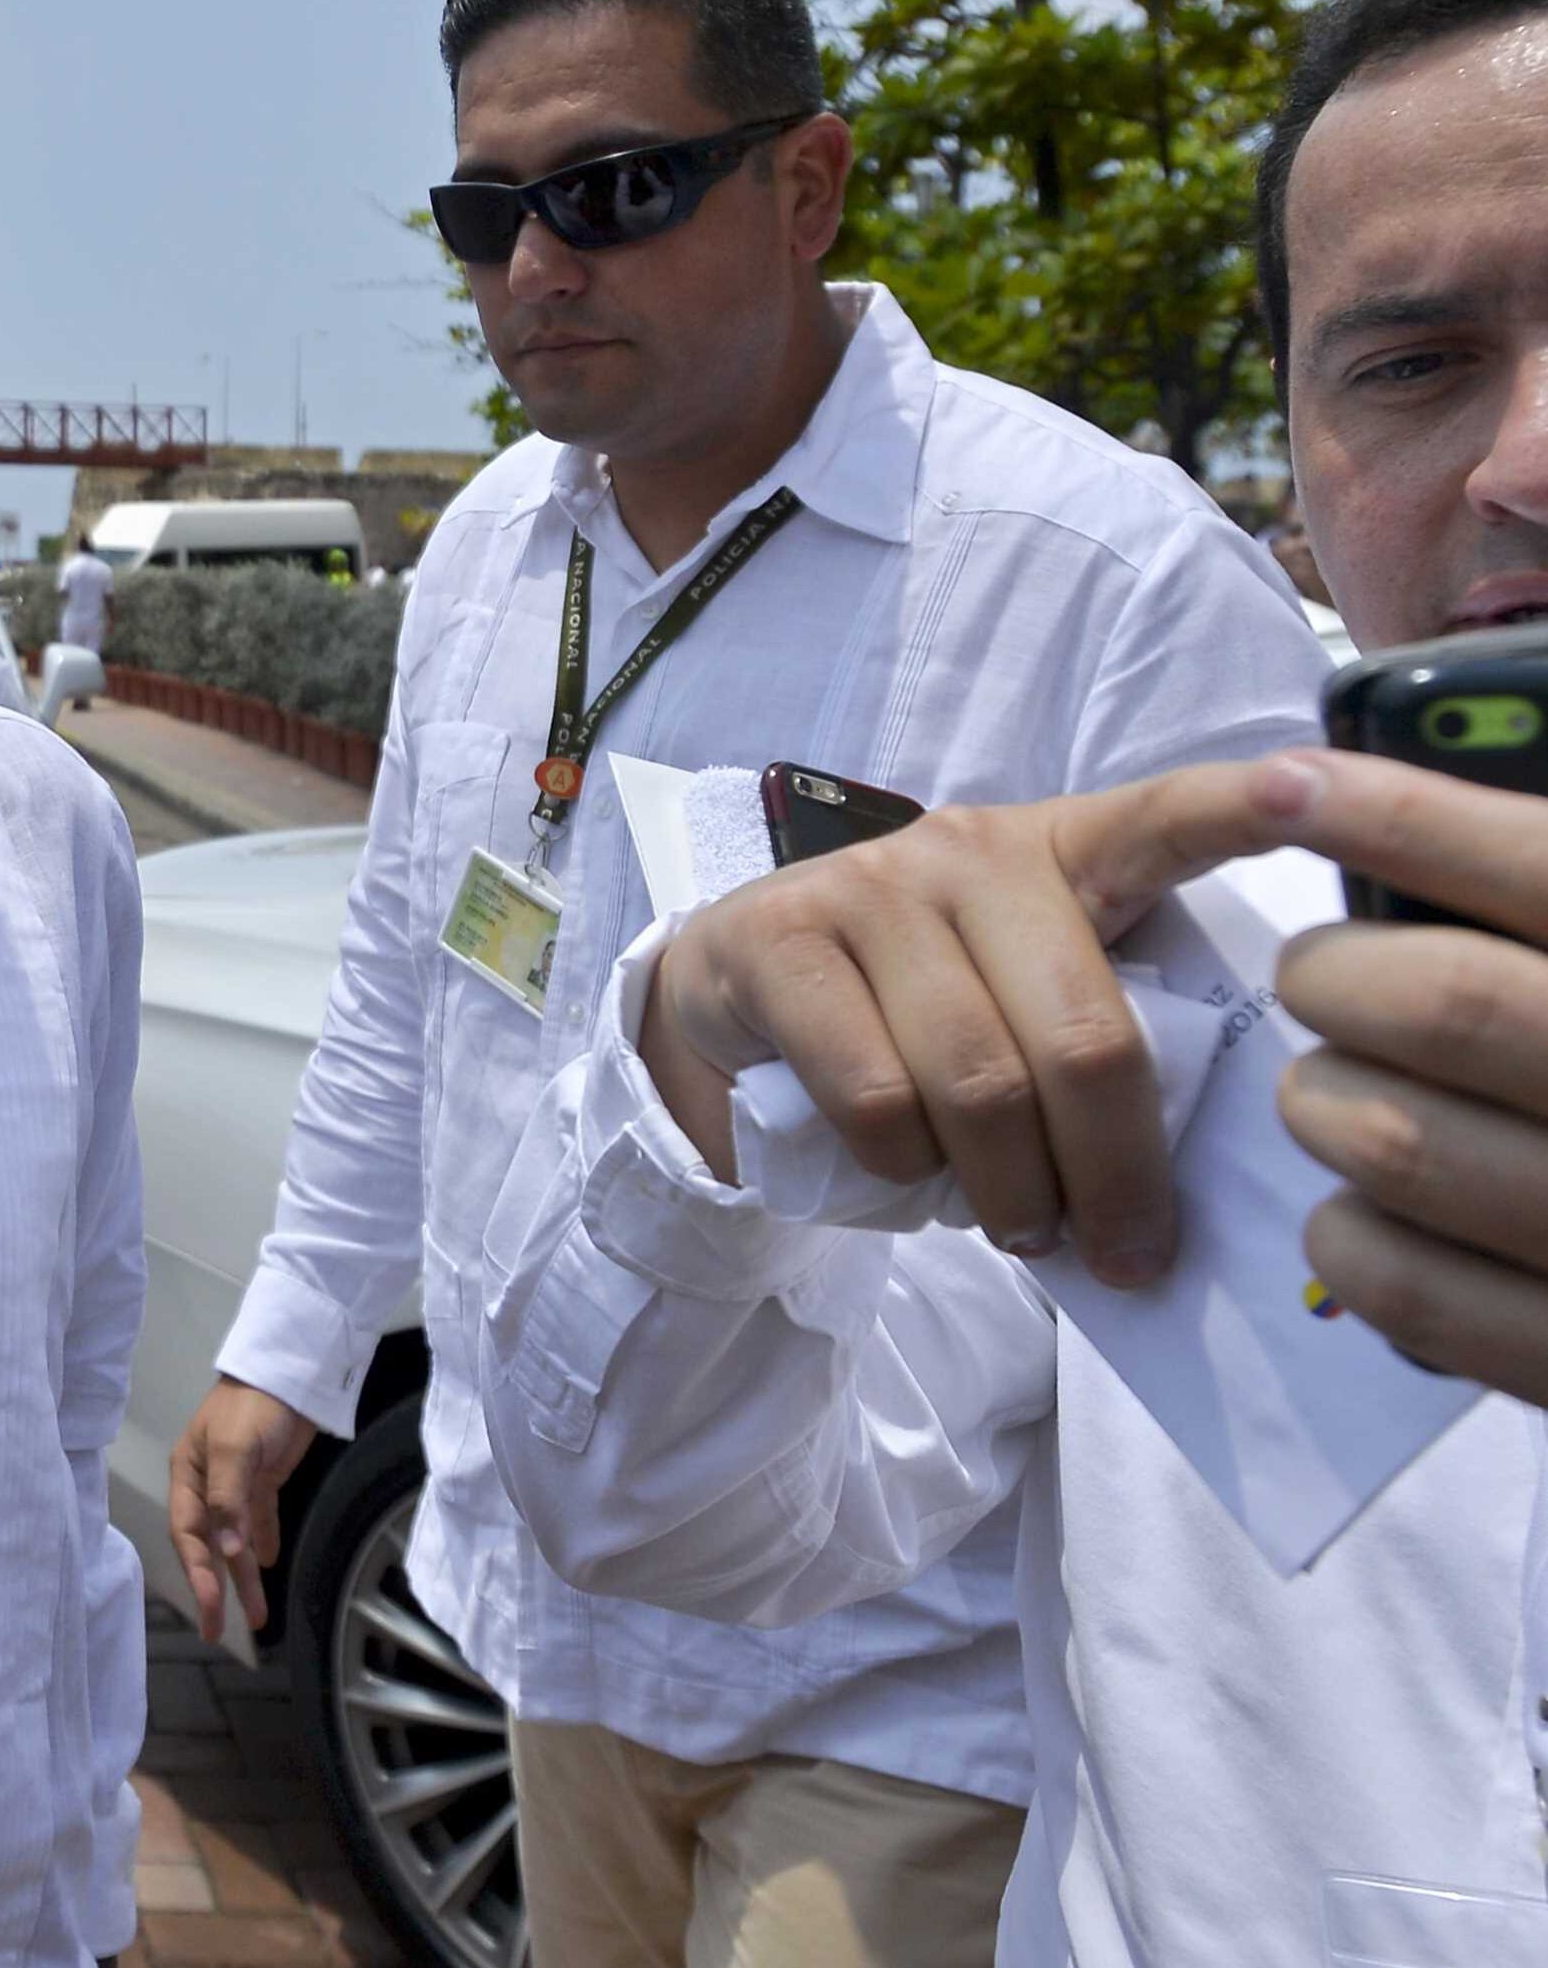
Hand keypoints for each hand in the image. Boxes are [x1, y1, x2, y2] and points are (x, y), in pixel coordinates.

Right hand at [166, 1379, 315, 1641]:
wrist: (289, 1372)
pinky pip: (257, 1520)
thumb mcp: (235, 1447)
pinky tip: (268, 1565)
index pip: (188, 1535)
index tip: (211, 1609)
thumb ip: (229, 1498)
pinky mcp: (261, 1479)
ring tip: (259, 1615)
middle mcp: (205, 1485)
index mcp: (187, 1476)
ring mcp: (234, 1484)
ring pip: (235, 1540)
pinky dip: (261, 1542)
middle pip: (207, 1546)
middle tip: (219, 1631)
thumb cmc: (254, 1405)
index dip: (197, 1574)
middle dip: (215, 1588)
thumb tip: (227, 1551)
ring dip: (244, 1576)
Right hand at [638, 756, 1321, 1282]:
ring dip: (1008, 1192)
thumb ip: (1090, 1042)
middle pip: (1082, 1032)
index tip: (1319, 792)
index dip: (1246, 804)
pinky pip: (873, 1095)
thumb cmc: (913, 1015)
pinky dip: (903, 1168)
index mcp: (1062, 850)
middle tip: (1125, 1256)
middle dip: (1115, 1173)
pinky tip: (908, 1175)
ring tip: (1017, 1232)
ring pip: (977, 1082)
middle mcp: (969, 847)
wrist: (730, 991)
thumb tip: (1159, 1201)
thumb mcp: (1015, 1000)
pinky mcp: (779, 937)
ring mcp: (868, 885)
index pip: (1166, 816)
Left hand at [1254, 749, 1547, 1401]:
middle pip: (1443, 1003)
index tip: (1289, 785)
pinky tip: (1366, 1204)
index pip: (1547, 869)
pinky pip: (1390, 1275)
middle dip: (1340, 974)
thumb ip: (1547, 904)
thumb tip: (1414, 808)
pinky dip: (1341, 1229)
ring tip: (1346, 1089)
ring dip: (1325, 1099)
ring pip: (1391, 1139)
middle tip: (1325, 977)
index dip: (1399, 814)